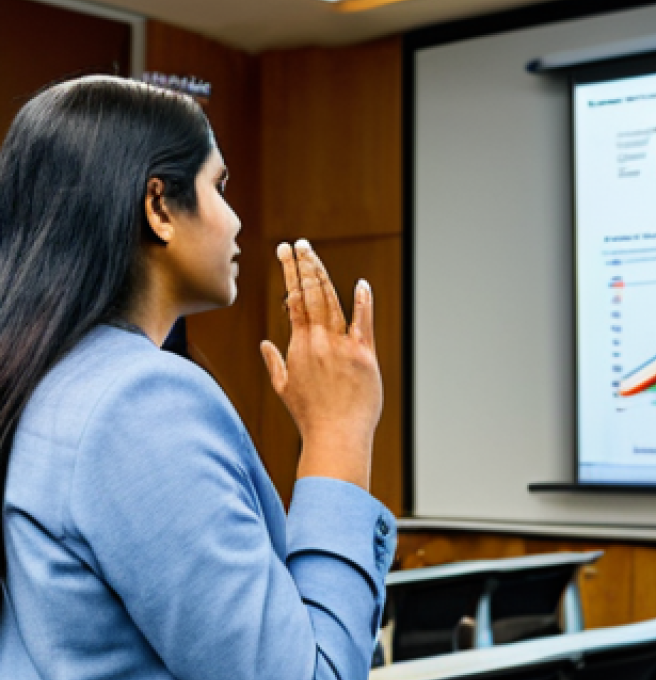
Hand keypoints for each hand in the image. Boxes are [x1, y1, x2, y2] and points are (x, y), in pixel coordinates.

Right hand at [260, 240, 381, 490]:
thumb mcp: (284, 389)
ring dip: (323, 275)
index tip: (286, 253)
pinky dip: (363, 302)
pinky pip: (364, 323)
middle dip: (303, 265)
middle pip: (311, 294)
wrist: (336, 436)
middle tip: (299, 244)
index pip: (294, 301)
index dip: (290, 274)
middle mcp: (320, 341)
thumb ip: (274, 363)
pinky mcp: (365, 356)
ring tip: (315, 255)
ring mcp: (343, 347)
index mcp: (299, 346)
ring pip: (333, 302)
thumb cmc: (310, 416)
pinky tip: (361, 284)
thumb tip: (265, 344)